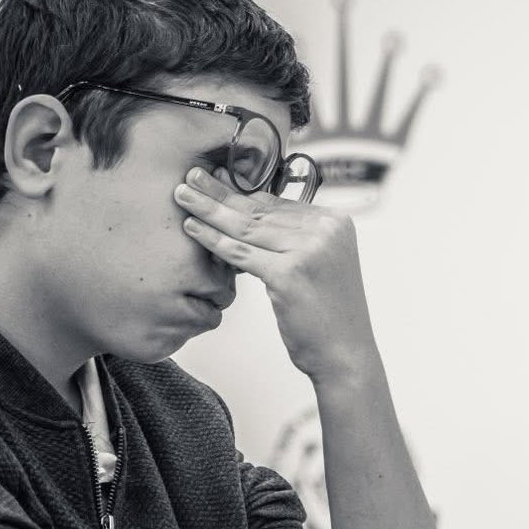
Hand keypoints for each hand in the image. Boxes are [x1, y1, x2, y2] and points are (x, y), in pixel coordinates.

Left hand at [174, 167, 374, 383]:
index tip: (214, 175)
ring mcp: (310, 250)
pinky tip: (193, 229)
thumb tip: (250, 213)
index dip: (241, 188)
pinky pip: (241, 253)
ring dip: (209, 210)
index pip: (278, 202)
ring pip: (247, 227)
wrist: (345, 353)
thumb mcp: (317, 265)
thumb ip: (294, 237)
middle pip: (260, 210)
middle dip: (220, 192)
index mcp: (335, 222)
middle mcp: (326, 230)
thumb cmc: (326, 314)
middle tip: (190, 176)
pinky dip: (213, 240)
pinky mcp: (290, 273)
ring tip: (182, 196)